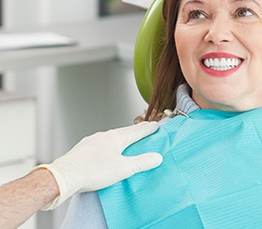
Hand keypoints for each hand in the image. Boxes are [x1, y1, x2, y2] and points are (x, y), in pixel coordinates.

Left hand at [37, 122, 161, 209]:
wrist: (64, 176)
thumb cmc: (93, 171)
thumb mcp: (123, 169)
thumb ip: (141, 162)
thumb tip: (157, 157)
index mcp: (116, 138)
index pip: (136, 132)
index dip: (147, 129)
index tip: (155, 125)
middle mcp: (104, 136)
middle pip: (124, 132)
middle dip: (135, 132)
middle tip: (144, 130)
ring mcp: (92, 141)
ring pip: (111, 137)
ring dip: (121, 137)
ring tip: (127, 140)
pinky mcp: (83, 149)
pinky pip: (100, 143)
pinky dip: (109, 144)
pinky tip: (106, 150)